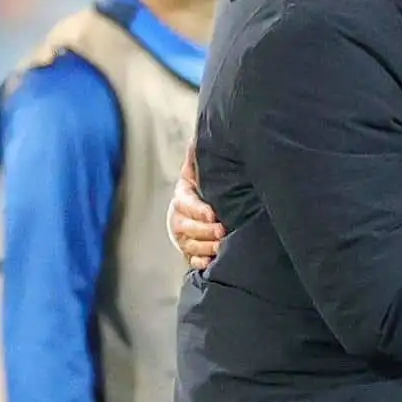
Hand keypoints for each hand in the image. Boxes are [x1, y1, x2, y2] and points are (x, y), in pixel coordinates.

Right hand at [169, 145, 224, 270]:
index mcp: (183, 196)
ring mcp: (183, 235)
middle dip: (204, 230)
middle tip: (222, 230)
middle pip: (185, 227)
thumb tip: (198, 138)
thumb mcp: (201, 168)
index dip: (198, 210)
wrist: (205, 204)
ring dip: (204, 246)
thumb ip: (199, 156)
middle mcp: (179, 217)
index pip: (186, 203)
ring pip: (188, 244)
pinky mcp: (190, 250)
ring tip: (222, 246)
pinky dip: (200, 263)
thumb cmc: (206, 183)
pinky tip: (210, 263)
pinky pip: (191, 260)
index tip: (212, 214)